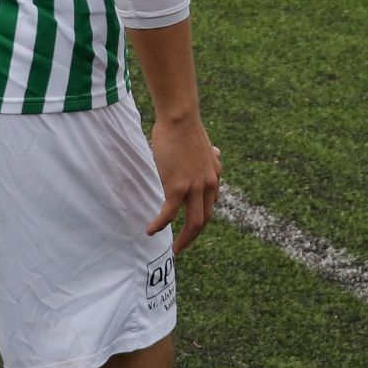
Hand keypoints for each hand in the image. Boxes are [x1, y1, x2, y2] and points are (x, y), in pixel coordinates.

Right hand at [144, 110, 220, 253]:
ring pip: (194, 223)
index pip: (210, 206)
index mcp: (214, 177)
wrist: (180, 119)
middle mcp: (209, 185)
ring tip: (173, 249)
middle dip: (193, 237)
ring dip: (183, 240)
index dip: (200, 219)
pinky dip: (159, 225)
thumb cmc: (186, 129)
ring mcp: (195, 188)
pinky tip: (150, 231)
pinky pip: (169, 214)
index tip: (189, 228)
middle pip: (204, 220)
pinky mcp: (178, 187)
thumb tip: (217, 154)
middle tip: (181, 247)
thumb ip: (210, 156)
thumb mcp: (205, 146)